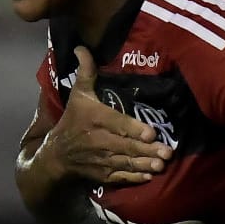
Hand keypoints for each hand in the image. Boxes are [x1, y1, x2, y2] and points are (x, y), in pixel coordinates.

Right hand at [46, 46, 172, 186]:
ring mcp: (100, 159)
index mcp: (94, 118)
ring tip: (162, 165)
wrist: (56, 155)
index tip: (151, 133)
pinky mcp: (102, 174)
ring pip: (126, 162)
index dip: (133, 129)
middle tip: (167, 152)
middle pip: (125, 145)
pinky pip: (120, 177)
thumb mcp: (78, 94)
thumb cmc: (72, 120)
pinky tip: (148, 176)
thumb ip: (85, 71)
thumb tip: (81, 46)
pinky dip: (134, 177)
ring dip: (144, 164)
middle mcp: (98, 140)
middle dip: (147, 150)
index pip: (116, 123)